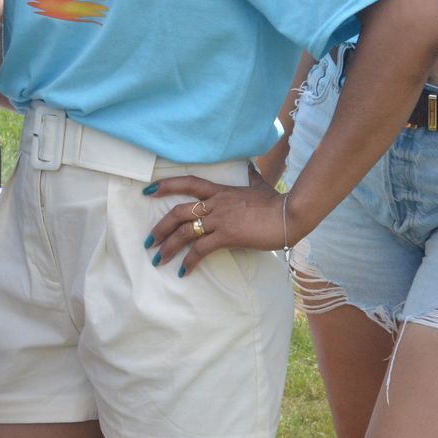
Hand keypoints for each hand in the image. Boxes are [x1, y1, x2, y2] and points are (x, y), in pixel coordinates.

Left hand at [143, 178, 294, 276]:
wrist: (288, 213)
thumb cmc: (275, 201)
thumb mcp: (259, 184)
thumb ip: (250, 177)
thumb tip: (250, 167)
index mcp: (220, 191)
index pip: (188, 183)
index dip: (166, 185)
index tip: (148, 191)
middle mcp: (215, 204)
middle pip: (179, 212)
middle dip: (161, 227)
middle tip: (149, 240)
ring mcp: (220, 220)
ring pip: (185, 232)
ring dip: (168, 247)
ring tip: (158, 259)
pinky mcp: (227, 236)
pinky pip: (201, 250)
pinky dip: (190, 261)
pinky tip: (184, 271)